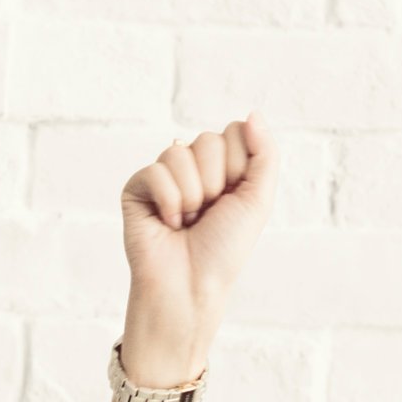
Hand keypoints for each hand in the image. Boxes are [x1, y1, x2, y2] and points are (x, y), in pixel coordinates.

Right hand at [119, 117, 274, 388]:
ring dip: (191, 196)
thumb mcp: (257, 199)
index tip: (232, 200)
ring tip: (187, 222)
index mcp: (222, 167)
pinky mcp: (137, 189)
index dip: (238, 168)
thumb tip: (253, 113)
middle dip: (214, 183)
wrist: (190, 287)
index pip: (234, 132)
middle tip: (207, 214)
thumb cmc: (223, 251)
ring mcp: (163, 176)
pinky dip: (168, 202)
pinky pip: (156, 171)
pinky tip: (168, 224)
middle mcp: (192, 167)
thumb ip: (264, 153)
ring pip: (180, 153)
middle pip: (208, 140)